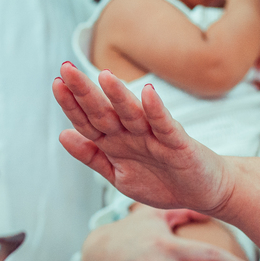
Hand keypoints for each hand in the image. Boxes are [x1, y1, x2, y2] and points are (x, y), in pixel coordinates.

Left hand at [53, 62, 233, 211]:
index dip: (71, 105)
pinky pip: (166, 126)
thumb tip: (62, 134)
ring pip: (133, 113)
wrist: (203, 192)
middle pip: (104, 111)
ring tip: (105, 76)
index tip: (56, 83)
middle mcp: (131, 134)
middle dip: (85, 92)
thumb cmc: (162, 182)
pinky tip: (148, 94)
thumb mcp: (118, 176)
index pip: (87, 121)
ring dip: (119, 96)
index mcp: (114, 142)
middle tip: (67, 69)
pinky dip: (157, 111)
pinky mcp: (178, 143)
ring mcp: (155, 137)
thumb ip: (92, 156)